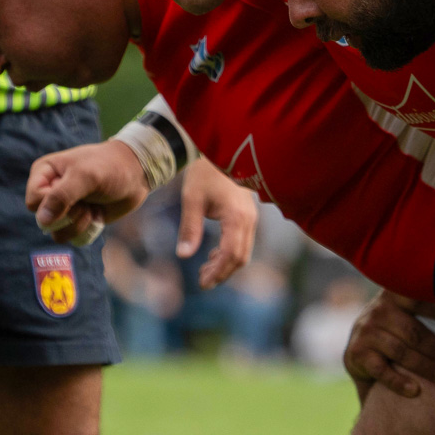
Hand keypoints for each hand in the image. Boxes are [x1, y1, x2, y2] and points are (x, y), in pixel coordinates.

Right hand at [25, 140, 148, 243]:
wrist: (135, 175)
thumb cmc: (109, 167)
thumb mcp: (85, 176)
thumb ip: (61, 196)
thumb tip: (43, 221)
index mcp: (44, 173)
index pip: (33, 202)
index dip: (51, 203)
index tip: (72, 190)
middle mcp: (49, 192)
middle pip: (44, 222)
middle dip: (69, 215)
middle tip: (86, 200)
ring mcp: (63, 209)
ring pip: (58, 234)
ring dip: (80, 224)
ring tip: (92, 207)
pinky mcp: (77, 222)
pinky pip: (74, 240)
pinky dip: (88, 231)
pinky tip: (97, 215)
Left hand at [177, 159, 256, 287]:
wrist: (220, 151)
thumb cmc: (204, 173)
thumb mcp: (192, 199)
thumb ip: (190, 228)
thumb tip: (184, 255)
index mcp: (236, 217)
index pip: (231, 254)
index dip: (218, 272)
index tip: (202, 283)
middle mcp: (248, 219)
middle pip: (240, 257)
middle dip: (222, 273)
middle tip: (202, 282)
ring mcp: (251, 218)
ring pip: (243, 251)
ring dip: (225, 265)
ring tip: (204, 271)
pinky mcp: (247, 215)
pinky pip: (242, 242)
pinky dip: (229, 254)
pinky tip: (212, 255)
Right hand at [344, 292, 434, 399]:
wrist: (359, 354)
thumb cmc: (395, 335)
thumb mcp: (406, 317)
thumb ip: (427, 311)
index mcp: (393, 296)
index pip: (417, 299)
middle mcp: (377, 310)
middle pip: (414, 332)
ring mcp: (366, 332)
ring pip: (401, 351)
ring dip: (426, 366)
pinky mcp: (356, 354)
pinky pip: (381, 370)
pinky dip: (399, 382)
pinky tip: (416, 391)